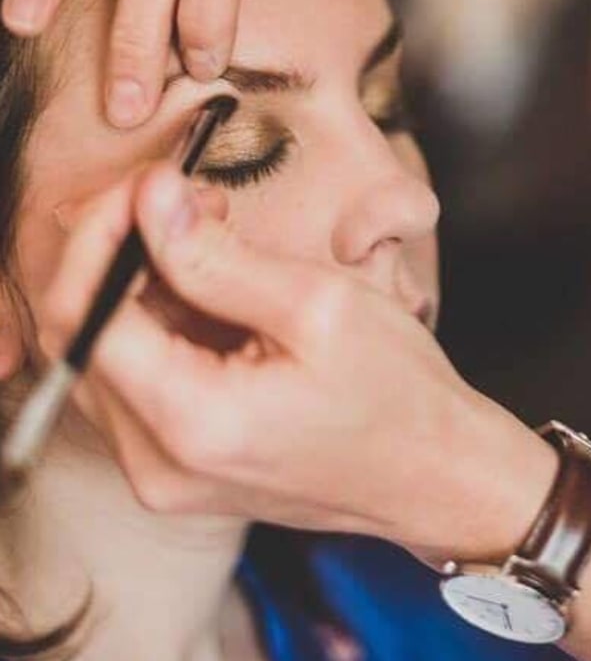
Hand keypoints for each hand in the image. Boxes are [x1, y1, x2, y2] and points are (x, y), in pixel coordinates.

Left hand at [40, 165, 553, 564]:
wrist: (436, 475)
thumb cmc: (398, 392)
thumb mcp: (319, 305)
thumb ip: (218, 255)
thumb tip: (152, 198)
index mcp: (193, 423)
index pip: (87, 315)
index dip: (102, 234)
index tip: (151, 185)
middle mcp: (158, 464)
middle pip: (84, 337)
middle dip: (119, 251)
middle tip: (185, 203)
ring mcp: (165, 475)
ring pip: (106, 356)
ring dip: (139, 284)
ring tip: (207, 237)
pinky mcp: (180, 469)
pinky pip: (139, 384)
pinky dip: (160, 324)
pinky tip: (212, 290)